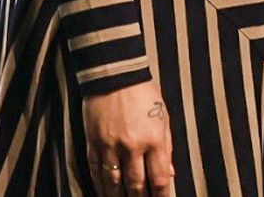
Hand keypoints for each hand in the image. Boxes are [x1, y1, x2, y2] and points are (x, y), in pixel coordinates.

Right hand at [82, 79, 173, 196]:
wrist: (115, 77)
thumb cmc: (144, 95)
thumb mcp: (163, 117)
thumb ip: (167, 147)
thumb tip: (170, 173)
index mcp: (154, 139)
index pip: (159, 177)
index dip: (162, 195)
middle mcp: (133, 146)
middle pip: (136, 185)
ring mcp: (111, 147)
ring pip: (113, 183)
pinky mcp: (94, 145)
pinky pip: (97, 172)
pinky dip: (101, 186)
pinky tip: (105, 192)